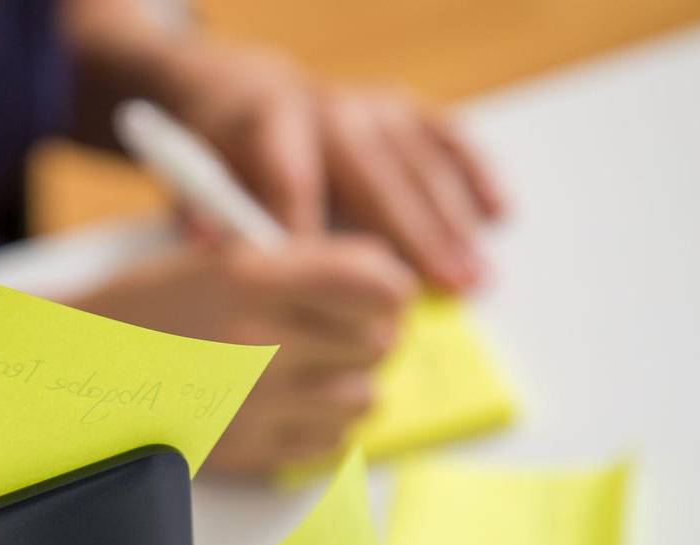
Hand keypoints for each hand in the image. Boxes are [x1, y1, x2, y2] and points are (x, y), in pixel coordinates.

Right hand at [73, 236, 415, 472]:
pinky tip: (293, 409)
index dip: (388, 287)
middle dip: (366, 335)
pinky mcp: (247, 454)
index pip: (378, 284)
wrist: (67, 374)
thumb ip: (299, 265)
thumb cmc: (138, 311)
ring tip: (310, 373)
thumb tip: (380, 281)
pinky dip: (324, 428)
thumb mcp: (214, 260)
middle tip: (336, 332)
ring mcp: (256, 405)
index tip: (377, 292)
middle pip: (379, 344)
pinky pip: (331, 446)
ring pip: (365, 399)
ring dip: (348, 384)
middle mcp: (261, 342)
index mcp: (252, 279)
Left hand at [157, 44, 505, 291]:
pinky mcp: (402, 106)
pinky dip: (476, 173)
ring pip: (418, 160)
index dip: (314, 235)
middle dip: (412, 233)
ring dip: (452, 220)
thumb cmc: (227, 157)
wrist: (246, 95)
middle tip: (445, 287)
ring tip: (477, 277)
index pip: (294, 181)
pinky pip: (446, 136)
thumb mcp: (198, 179)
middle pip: (374, 172)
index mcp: (271, 123)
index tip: (334, 294)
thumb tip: (211, 254)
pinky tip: (500, 215)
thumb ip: (203, 216)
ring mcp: (371, 104)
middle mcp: (328, 106)